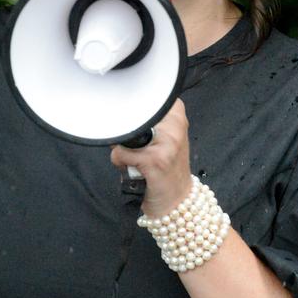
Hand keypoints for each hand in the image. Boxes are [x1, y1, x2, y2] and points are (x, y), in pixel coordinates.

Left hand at [110, 99, 192, 216]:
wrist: (178, 200)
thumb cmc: (168, 166)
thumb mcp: (168, 136)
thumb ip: (151, 120)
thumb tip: (119, 114)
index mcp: (177, 115)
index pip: (145, 97)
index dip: (134, 109)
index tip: (136, 123)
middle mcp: (174, 126)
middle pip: (132, 115)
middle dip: (127, 130)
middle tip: (136, 145)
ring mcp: (166, 143)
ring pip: (126, 134)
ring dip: (122, 146)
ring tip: (135, 157)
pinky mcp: (153, 161)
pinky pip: (120, 153)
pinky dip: (119, 161)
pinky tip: (131, 168)